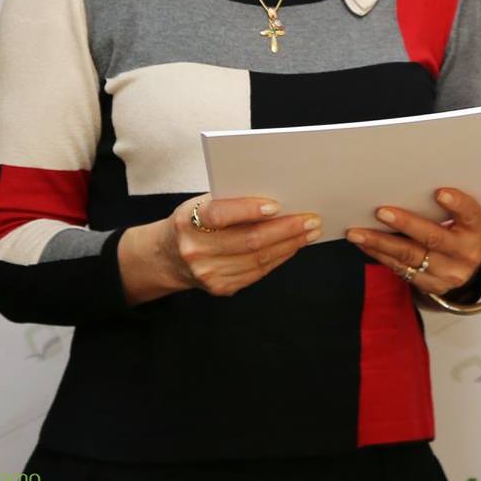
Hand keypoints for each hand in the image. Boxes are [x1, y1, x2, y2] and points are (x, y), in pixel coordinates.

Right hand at [121, 196, 320, 303]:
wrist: (168, 256)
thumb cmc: (193, 221)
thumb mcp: (201, 203)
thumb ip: (231, 198)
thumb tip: (278, 193)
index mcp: (188, 221)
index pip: (220, 214)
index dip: (248, 209)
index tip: (276, 205)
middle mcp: (196, 250)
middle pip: (249, 241)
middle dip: (286, 229)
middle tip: (311, 219)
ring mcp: (208, 273)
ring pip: (258, 259)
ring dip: (290, 244)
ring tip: (310, 231)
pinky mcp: (221, 287)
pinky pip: (258, 272)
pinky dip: (280, 257)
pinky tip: (293, 245)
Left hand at [347, 188, 480, 296]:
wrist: (468, 267)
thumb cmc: (461, 230)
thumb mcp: (464, 218)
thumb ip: (447, 206)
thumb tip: (408, 185)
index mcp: (478, 229)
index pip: (470, 214)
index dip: (456, 204)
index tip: (439, 192)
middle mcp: (466, 253)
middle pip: (433, 238)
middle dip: (405, 224)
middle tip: (381, 211)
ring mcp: (448, 273)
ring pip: (410, 256)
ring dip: (380, 242)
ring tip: (357, 231)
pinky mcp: (431, 285)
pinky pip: (400, 269)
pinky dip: (379, 254)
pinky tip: (365, 243)